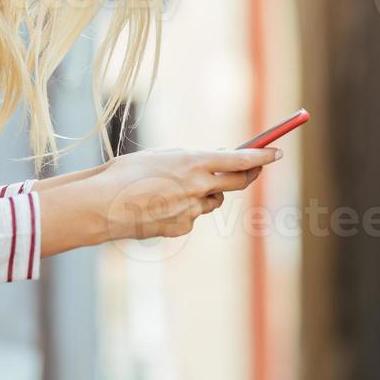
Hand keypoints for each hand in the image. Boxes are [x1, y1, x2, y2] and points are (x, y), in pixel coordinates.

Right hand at [94, 147, 282, 241]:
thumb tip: (215, 160)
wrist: (102, 205)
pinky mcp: (181, 227)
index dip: (263, 156)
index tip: (277, 152)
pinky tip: (159, 205)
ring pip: (211, 200)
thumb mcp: (161, 155)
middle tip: (250, 169)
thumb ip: (190, 158)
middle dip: (247, 175)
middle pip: (237, 183)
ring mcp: (192, 210)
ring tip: (173, 187)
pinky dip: (183, 210)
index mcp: (194, 162)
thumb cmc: (127, 172)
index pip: (241, 160)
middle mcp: (198, 187)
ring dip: (204, 193)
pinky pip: (191, 216)